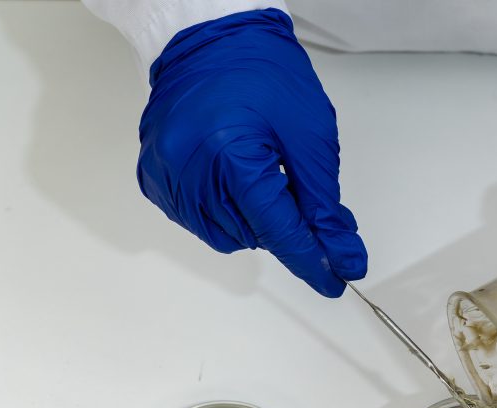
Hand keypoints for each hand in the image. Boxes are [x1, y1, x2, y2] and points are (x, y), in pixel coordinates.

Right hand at [137, 9, 365, 296]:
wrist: (213, 38)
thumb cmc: (262, 74)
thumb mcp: (311, 138)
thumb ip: (325, 206)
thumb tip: (342, 255)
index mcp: (230, 154)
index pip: (279, 230)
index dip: (312, 259)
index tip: (335, 280)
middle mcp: (188, 167)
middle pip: (253, 235)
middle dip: (284, 223)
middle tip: (296, 188)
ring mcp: (165, 173)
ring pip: (225, 235)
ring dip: (253, 220)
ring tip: (260, 173)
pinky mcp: (154, 175)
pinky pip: (197, 220)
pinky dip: (224, 212)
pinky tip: (233, 180)